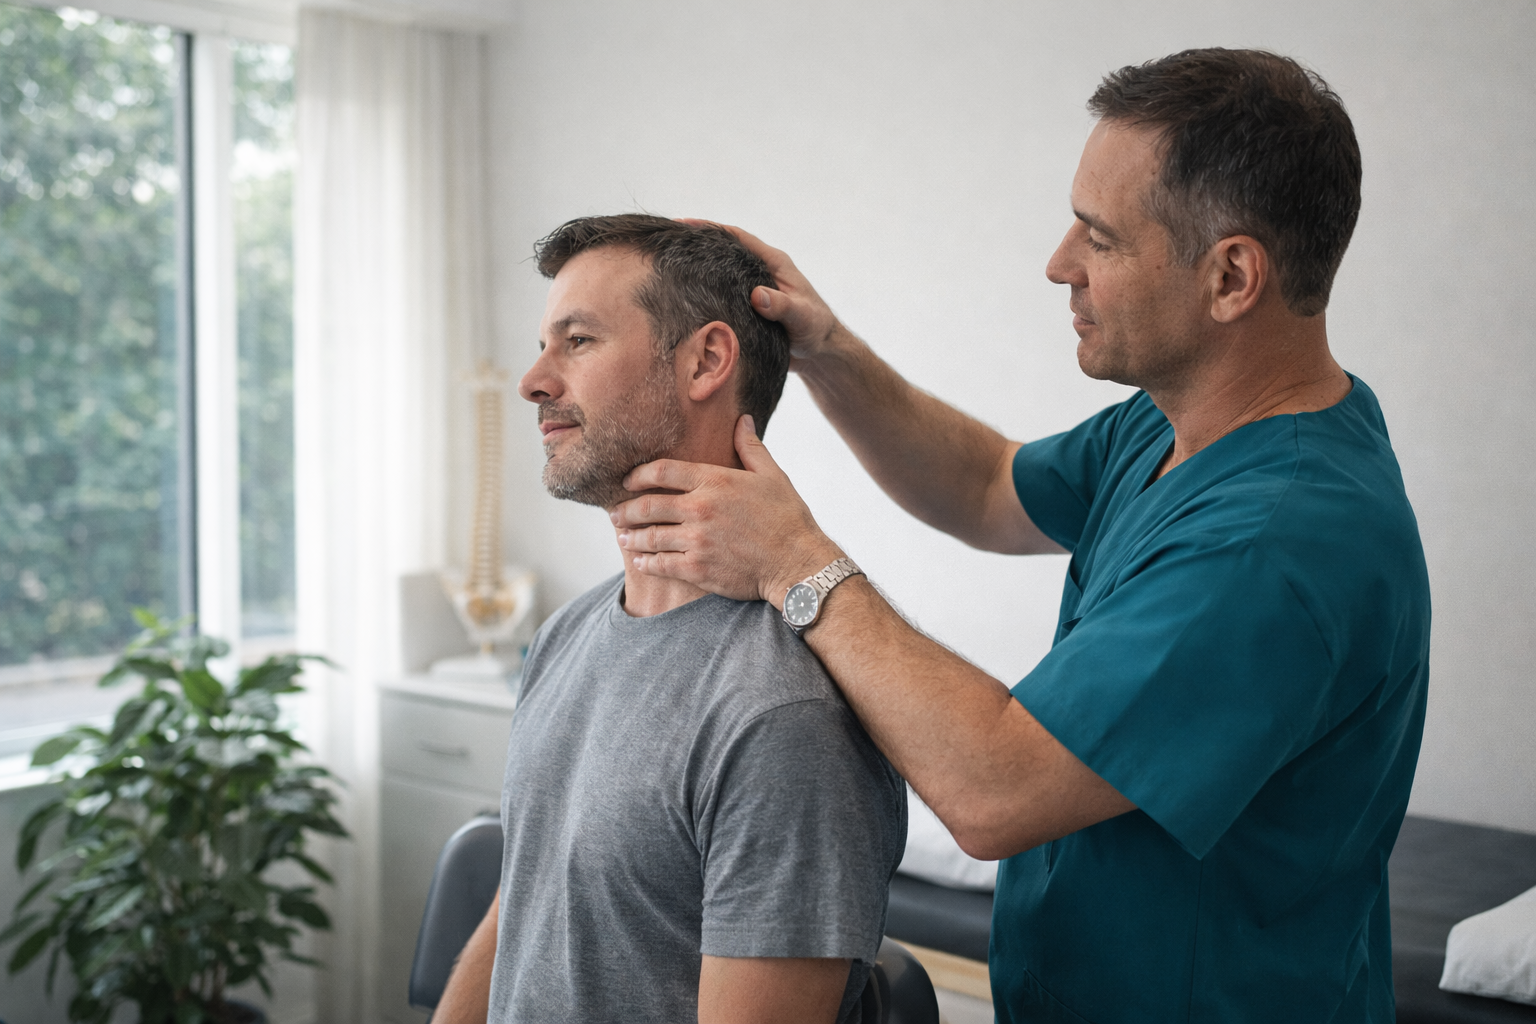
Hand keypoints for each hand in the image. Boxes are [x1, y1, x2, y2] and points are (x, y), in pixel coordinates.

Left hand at [613, 416, 842, 606]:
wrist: (798, 563)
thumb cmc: (788, 518)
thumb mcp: (773, 476)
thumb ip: (751, 447)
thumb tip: (742, 419)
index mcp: (715, 481)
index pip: (662, 471)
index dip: (638, 475)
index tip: (628, 481)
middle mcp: (700, 508)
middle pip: (648, 505)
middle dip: (627, 509)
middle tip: (616, 513)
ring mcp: (697, 540)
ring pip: (650, 536)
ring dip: (632, 537)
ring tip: (623, 537)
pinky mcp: (698, 568)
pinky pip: (661, 563)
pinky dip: (646, 562)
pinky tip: (641, 561)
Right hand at [678, 219, 844, 369]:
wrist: (820, 352)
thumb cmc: (816, 331)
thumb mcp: (801, 317)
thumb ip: (781, 306)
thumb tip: (757, 296)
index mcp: (773, 263)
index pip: (737, 238)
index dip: (710, 229)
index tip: (683, 225)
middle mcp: (761, 271)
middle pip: (724, 250)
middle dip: (697, 244)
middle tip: (666, 243)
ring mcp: (753, 288)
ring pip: (720, 272)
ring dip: (698, 268)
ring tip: (667, 266)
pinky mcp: (749, 306)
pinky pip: (722, 293)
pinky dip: (705, 291)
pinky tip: (684, 297)